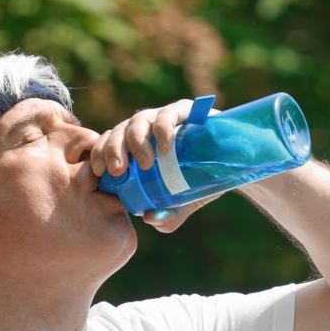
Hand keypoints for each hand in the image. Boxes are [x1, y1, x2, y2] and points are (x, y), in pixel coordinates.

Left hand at [90, 100, 218, 233]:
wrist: (231, 169)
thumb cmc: (198, 186)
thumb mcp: (180, 207)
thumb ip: (166, 218)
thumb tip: (149, 218)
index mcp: (136, 149)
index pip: (107, 145)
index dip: (98, 154)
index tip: (99, 172)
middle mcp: (146, 131)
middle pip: (119, 131)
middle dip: (113, 149)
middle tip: (119, 171)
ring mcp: (164, 119)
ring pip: (139, 120)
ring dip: (136, 140)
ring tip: (145, 163)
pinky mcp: (186, 111)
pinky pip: (168, 113)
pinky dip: (163, 128)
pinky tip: (166, 146)